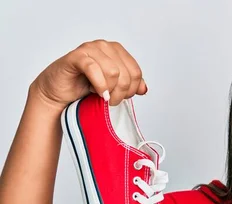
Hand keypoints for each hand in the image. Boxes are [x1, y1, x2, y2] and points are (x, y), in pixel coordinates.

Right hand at [30, 39, 147, 109]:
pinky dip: (99, 85)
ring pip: (114, 72)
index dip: (132, 89)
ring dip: (110, 91)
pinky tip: (97, 93)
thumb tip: (144, 89)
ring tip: (103, 97)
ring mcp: (90, 48)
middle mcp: (104, 46)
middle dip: (121, 92)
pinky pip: (94, 69)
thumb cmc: (84, 88)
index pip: (136, 72)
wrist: (59, 93)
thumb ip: (130, 86)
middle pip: (126, 74)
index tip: (121, 97)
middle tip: (111, 101)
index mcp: (116, 51)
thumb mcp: (113, 88)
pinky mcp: (76, 56)